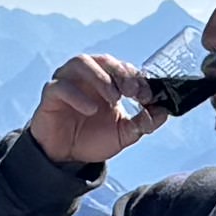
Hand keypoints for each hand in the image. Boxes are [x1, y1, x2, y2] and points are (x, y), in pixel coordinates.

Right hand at [30, 52, 175, 168]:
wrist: (66, 156)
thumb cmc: (93, 138)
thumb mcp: (124, 134)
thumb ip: (144, 123)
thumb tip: (165, 112)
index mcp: (107, 81)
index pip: (123, 68)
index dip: (136, 78)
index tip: (147, 96)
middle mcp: (86, 76)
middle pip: (104, 59)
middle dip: (121, 73)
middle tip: (132, 91)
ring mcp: (67, 81)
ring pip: (81, 62)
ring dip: (100, 77)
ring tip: (113, 98)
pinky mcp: (50, 94)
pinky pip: (61, 86)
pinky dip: (77, 95)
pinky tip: (91, 110)